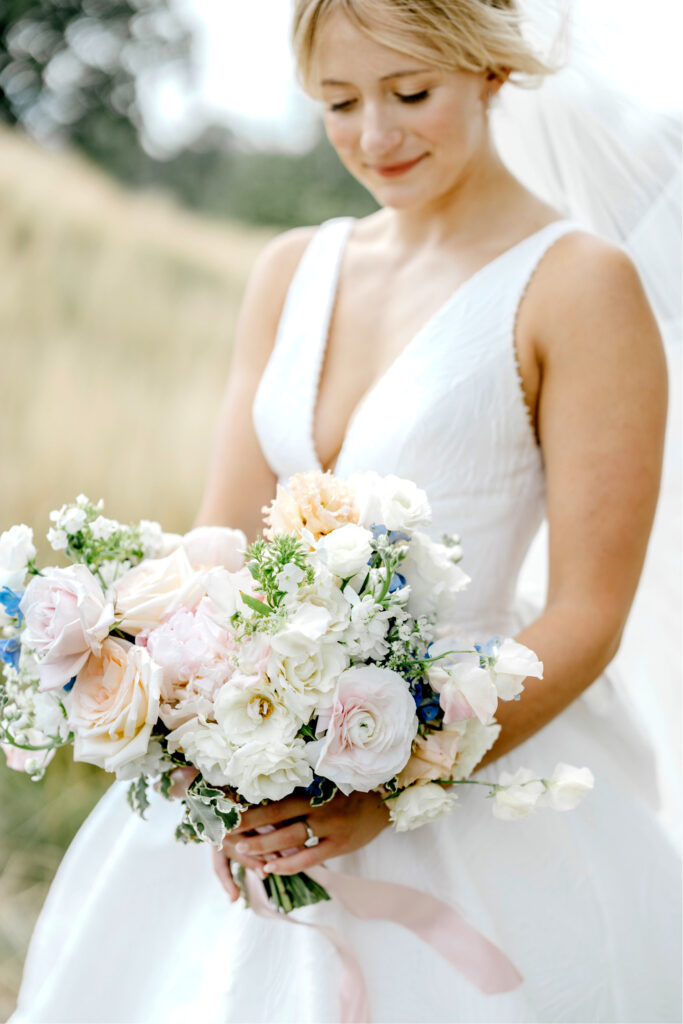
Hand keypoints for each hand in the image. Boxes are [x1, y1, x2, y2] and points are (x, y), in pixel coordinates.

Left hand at [214, 789, 389, 893]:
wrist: (386, 800)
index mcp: (314, 786)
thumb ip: (304, 786)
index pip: (276, 796)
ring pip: (290, 838)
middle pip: (278, 815)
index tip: (230, 808)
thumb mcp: (329, 781)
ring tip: (243, 851)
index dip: (252, 804)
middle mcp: (320, 805)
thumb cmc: (353, 787)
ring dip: (264, 846)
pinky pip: (309, 858)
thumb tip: (269, 788)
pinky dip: (288, 864)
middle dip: (250, 825)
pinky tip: (271, 869)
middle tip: (226, 831)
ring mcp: (330, 826)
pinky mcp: (339, 845)